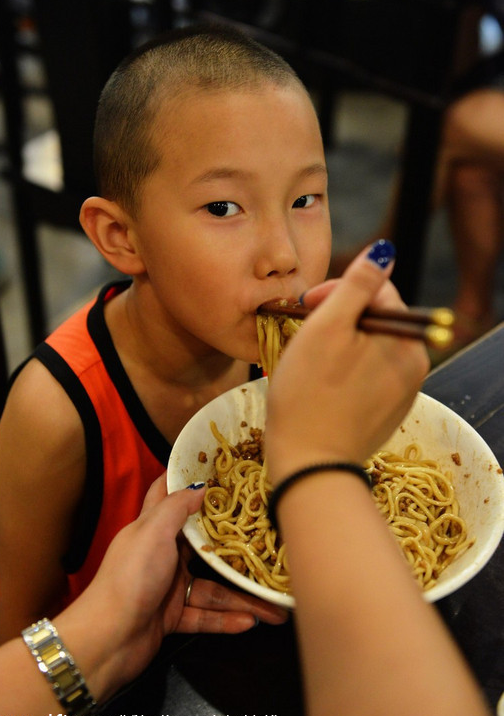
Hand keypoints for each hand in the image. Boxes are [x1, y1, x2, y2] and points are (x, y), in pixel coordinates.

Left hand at [61, 474, 286, 699]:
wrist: (107, 640)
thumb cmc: (129, 578)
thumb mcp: (153, 532)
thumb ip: (177, 508)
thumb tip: (200, 486)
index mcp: (151, 527)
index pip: (167, 495)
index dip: (187, 480)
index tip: (217, 469)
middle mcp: (162, 554)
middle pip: (204, 545)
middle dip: (235, 548)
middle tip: (266, 544)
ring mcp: (168, 586)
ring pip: (211, 587)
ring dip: (241, 596)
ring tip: (273, 606)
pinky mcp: (171, 616)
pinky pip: (205, 615)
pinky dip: (226, 619)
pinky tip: (250, 622)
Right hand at [265, 241, 429, 481]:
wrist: (309, 465)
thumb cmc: (308, 393)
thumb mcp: (328, 328)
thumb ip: (357, 285)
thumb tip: (383, 251)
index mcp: (406, 340)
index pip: (376, 290)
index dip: (337, 290)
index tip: (305, 305)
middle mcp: (414, 364)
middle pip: (373, 319)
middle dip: (337, 318)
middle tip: (302, 332)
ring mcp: (402, 391)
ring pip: (368, 346)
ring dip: (338, 343)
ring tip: (307, 359)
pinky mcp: (386, 412)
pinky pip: (366, 375)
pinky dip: (343, 370)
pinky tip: (319, 383)